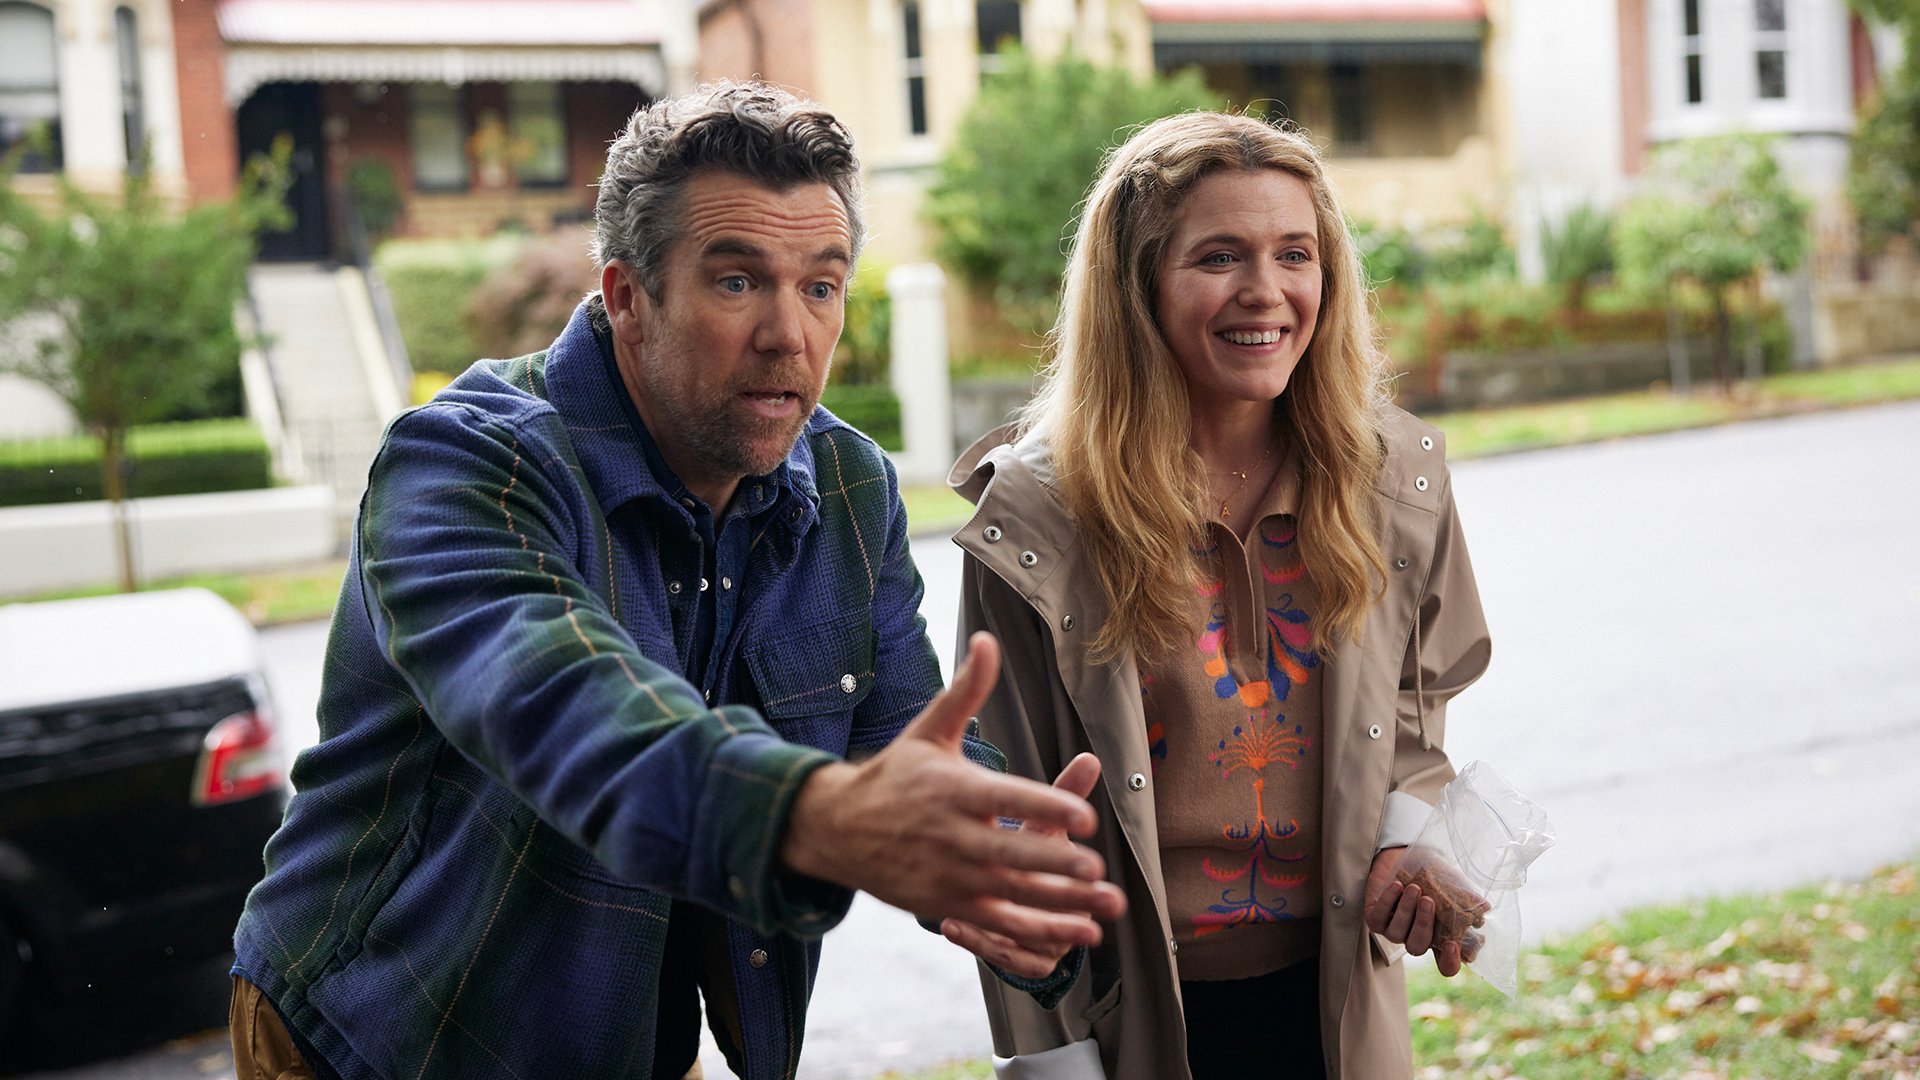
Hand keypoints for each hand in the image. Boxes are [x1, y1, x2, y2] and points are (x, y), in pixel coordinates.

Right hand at [781, 632, 1127, 964]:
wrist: (837, 830)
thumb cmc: (895, 776)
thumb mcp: (929, 730)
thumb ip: (966, 690)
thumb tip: (987, 640)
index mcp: (952, 790)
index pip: (1004, 799)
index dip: (1044, 807)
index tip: (1083, 815)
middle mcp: (950, 836)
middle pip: (1007, 853)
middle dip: (1052, 864)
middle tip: (1095, 867)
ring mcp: (948, 876)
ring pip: (1009, 895)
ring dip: (1058, 905)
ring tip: (1103, 909)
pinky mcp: (946, 906)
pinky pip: (998, 924)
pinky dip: (1037, 933)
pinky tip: (1078, 934)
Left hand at [1364, 847, 1464, 976]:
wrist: (1406, 855)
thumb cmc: (1435, 875)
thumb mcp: (1454, 885)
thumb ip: (1468, 898)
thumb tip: (1484, 908)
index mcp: (1439, 938)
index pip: (1445, 965)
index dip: (1449, 961)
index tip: (1452, 944)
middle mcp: (1416, 938)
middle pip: (1417, 947)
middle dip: (1423, 924)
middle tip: (1428, 900)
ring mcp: (1394, 930)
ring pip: (1396, 933)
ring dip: (1405, 911)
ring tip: (1414, 888)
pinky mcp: (1375, 918)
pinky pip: (1378, 919)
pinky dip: (1388, 902)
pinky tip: (1397, 885)